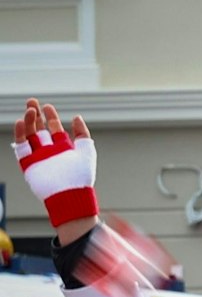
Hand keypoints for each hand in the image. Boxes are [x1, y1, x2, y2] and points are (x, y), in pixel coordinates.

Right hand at [11, 98, 99, 243]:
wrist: (70, 195)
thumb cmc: (81, 176)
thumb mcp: (86, 151)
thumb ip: (82, 134)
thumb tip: (76, 117)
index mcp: (64, 148)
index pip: (54, 128)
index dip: (50, 116)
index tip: (47, 106)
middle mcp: (50, 151)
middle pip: (39, 129)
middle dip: (35, 115)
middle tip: (31, 101)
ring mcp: (38, 157)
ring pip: (29, 136)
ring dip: (28, 122)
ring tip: (29, 110)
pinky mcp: (29, 164)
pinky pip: (21, 147)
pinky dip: (19, 135)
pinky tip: (20, 122)